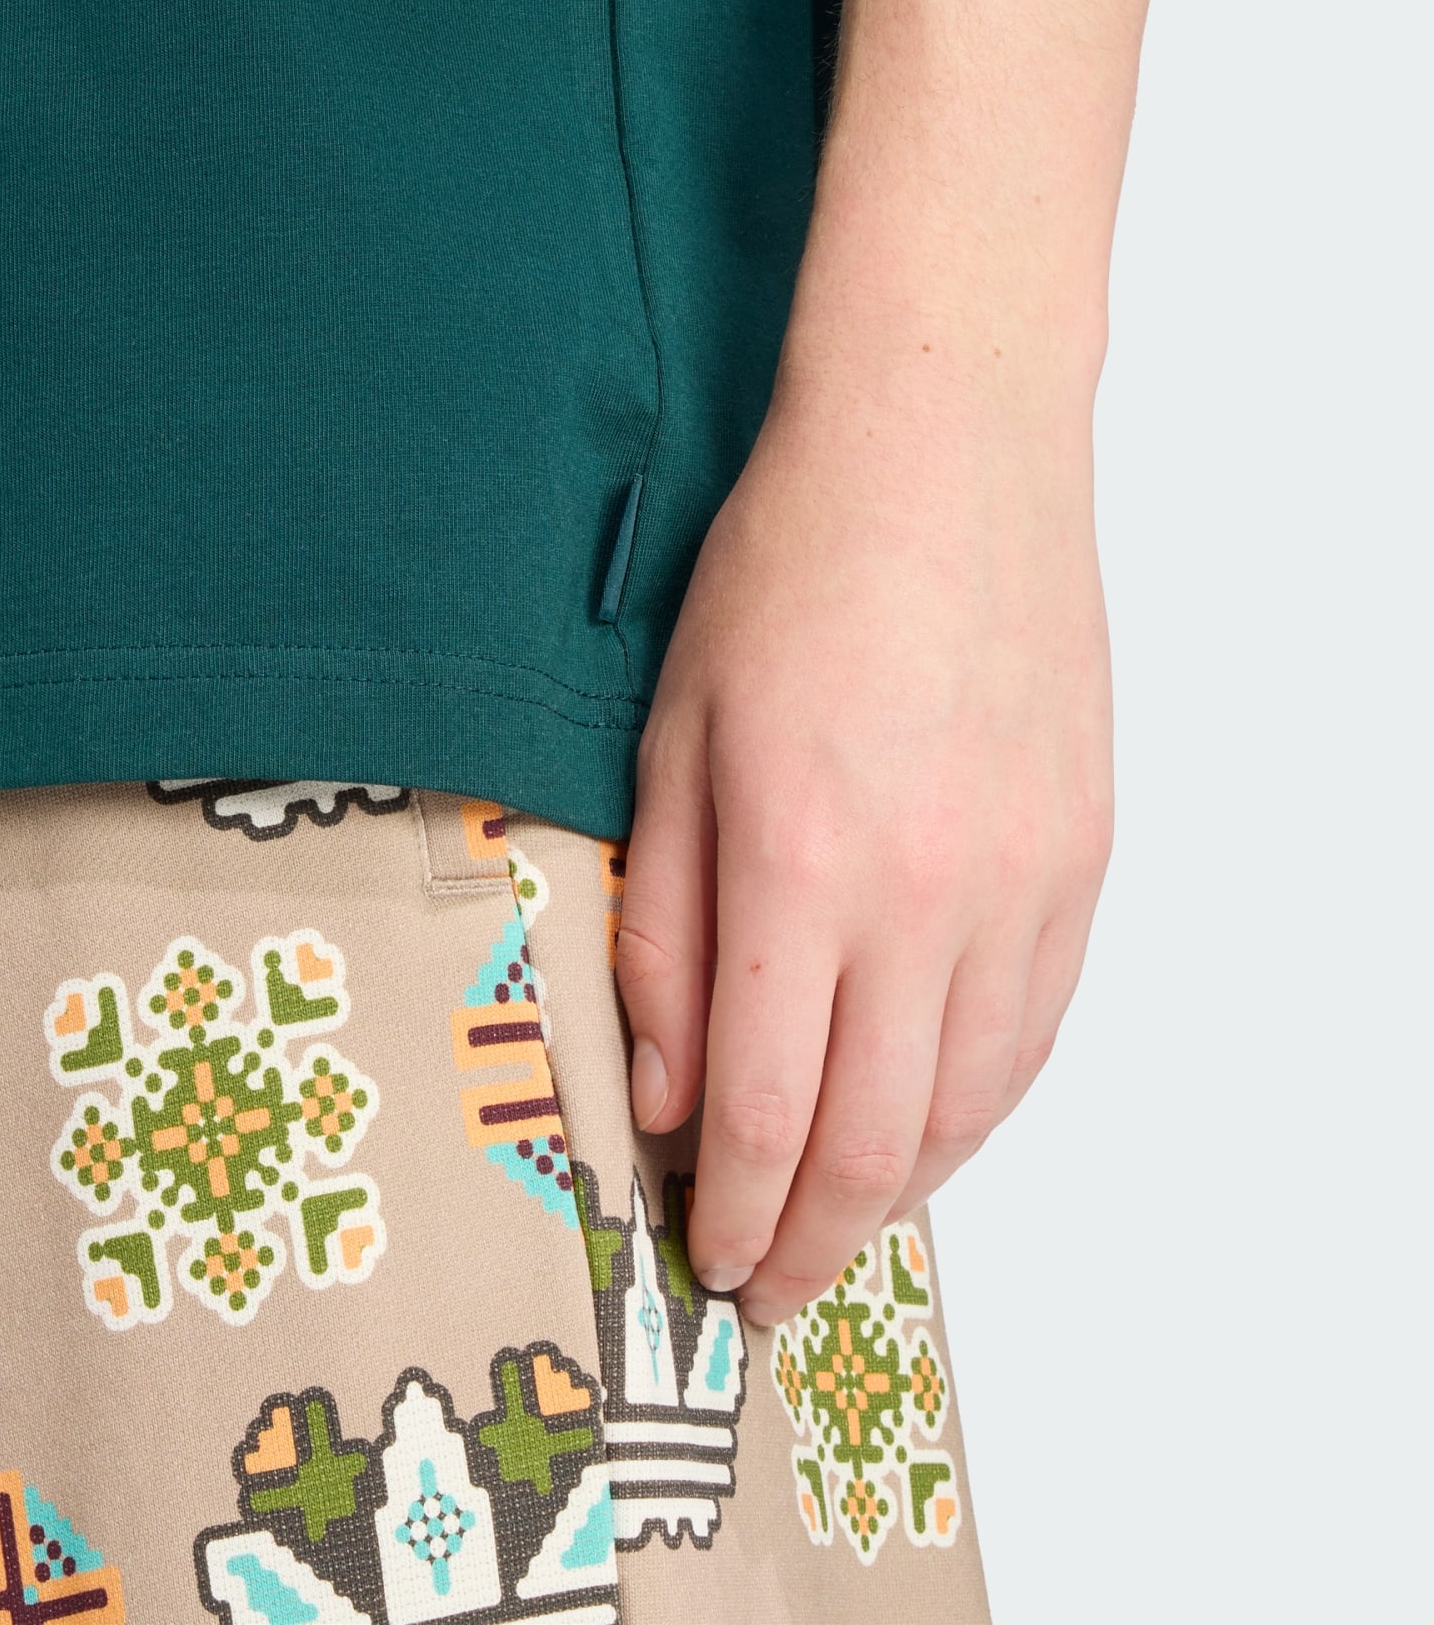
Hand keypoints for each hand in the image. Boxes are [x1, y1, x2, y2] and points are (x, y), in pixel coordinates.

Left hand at [617, 341, 1112, 1326]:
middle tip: (763, 1287)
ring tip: (839, 1227)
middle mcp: (925, 899)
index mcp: (798, 867)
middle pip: (875, 1142)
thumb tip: (661, 1089)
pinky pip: (1034, 1030)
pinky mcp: (1083, 858)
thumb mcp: (670, 740)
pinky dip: (979, 1108)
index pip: (765, 1109)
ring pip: (969, 1105)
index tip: (702, 1258)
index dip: (730, 1211)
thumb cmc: (787, 573)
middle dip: (809, 1241)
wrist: (944, 457)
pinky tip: (934, 1128)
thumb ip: (662, 927)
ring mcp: (1022, 884)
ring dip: (900, 1193)